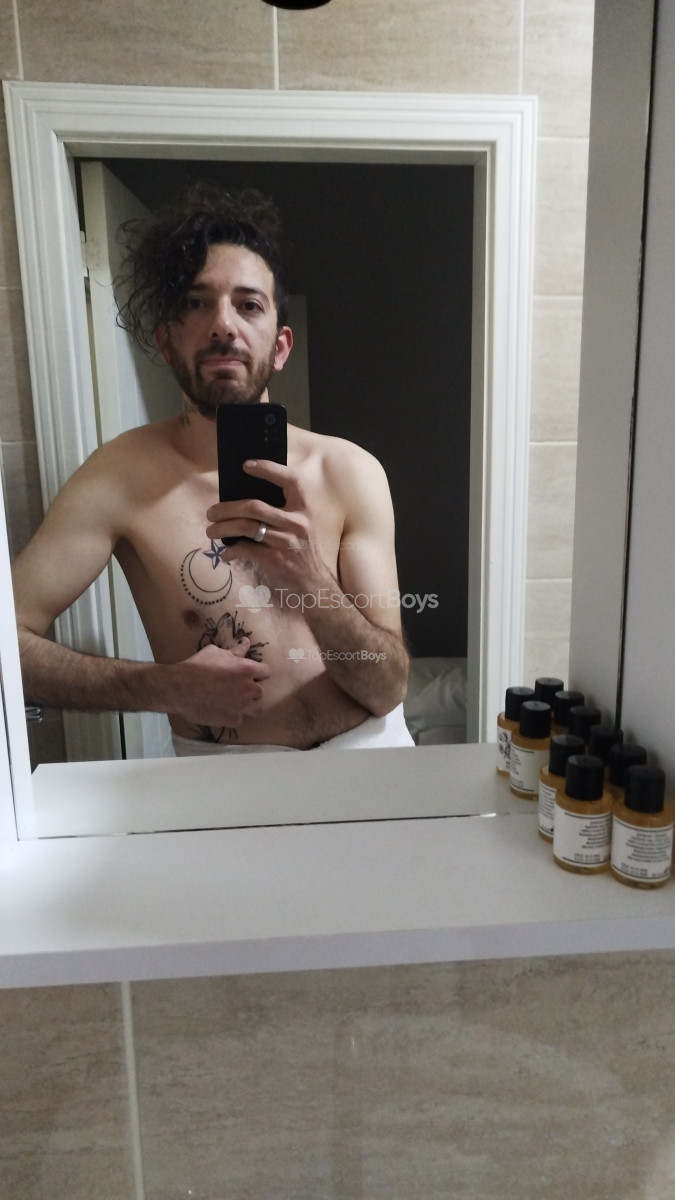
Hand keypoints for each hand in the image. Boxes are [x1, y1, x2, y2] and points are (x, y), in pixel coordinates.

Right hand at [162, 642, 270, 727]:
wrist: (179, 689)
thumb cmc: (196, 666)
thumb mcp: (215, 652)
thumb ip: (235, 651)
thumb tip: (246, 642)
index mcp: (247, 669)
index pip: (267, 672)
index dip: (258, 673)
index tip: (249, 674)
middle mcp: (249, 688)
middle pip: (260, 691)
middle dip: (250, 689)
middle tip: (236, 688)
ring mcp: (242, 706)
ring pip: (254, 708)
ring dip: (246, 704)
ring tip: (233, 702)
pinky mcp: (233, 720)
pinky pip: (240, 719)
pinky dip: (233, 716)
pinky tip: (222, 711)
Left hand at [205, 459, 327, 588]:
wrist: (313, 582)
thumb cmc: (301, 548)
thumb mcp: (301, 525)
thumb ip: (281, 510)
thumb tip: (241, 499)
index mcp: (304, 508)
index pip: (290, 480)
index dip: (269, 469)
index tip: (246, 465)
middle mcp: (297, 523)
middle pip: (254, 507)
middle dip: (227, 508)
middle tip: (211, 512)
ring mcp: (286, 542)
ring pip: (245, 527)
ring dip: (222, 528)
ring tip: (211, 530)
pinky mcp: (275, 560)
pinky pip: (245, 549)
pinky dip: (230, 550)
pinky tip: (226, 552)